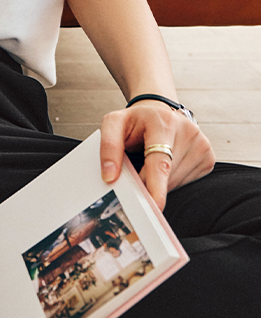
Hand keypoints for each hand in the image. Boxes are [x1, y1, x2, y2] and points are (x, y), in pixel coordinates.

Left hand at [99, 100, 214, 209]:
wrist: (158, 112)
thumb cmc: (136, 121)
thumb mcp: (114, 124)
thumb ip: (108, 147)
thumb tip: (109, 176)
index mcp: (163, 122)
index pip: (160, 160)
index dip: (156, 185)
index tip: (156, 205)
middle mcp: (188, 131)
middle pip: (167, 175)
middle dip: (148, 183)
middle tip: (137, 172)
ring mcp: (202, 144)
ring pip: (176, 182)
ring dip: (160, 183)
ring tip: (151, 162)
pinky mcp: (209, 157)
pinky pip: (187, 182)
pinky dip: (172, 180)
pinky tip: (167, 164)